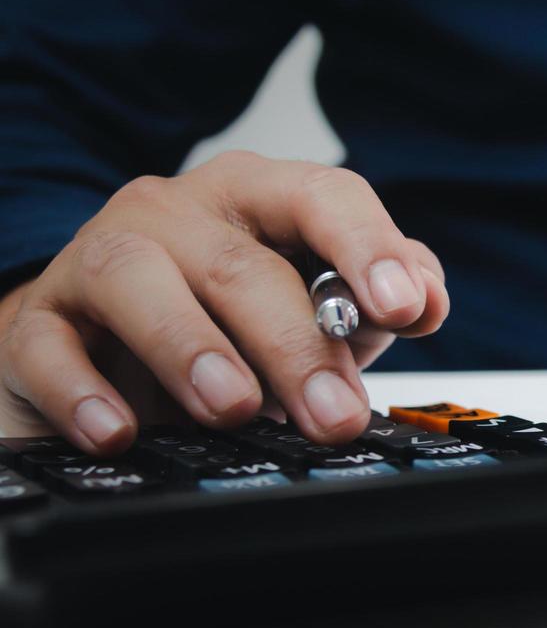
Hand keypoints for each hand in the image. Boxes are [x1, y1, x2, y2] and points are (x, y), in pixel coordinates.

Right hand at [0, 152, 448, 453]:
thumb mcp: (312, 306)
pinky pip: (49, 345)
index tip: (407, 307)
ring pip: (139, 280)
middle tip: (334, 414)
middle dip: (296, 345)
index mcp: (256, 197)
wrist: (94, 347)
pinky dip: (84, 391)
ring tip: (233, 407)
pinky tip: (119, 431)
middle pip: (241, 263)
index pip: (323, 196)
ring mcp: (97, 258)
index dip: (369, 247)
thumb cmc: (222, 321)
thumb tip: (427, 299)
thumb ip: (372, 299)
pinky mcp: (36, 320)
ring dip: (191, 347)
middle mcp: (176, 212)